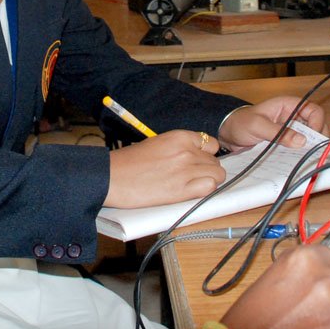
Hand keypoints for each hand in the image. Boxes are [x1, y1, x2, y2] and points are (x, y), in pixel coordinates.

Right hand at [104, 130, 222, 208]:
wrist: (113, 177)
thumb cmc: (130, 161)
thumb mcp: (158, 143)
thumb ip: (180, 147)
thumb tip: (197, 156)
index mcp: (180, 137)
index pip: (211, 144)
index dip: (207, 155)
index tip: (199, 162)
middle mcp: (186, 151)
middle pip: (215, 162)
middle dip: (206, 170)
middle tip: (191, 177)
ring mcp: (186, 170)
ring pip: (217, 175)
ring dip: (208, 181)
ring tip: (192, 185)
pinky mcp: (182, 190)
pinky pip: (209, 188)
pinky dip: (205, 190)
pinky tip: (192, 191)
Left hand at [217, 96, 326, 151]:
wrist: (228, 134)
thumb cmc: (240, 123)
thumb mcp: (257, 126)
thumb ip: (278, 132)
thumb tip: (301, 141)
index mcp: (288, 106)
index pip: (314, 111)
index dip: (318, 123)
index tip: (313, 138)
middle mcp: (293, 117)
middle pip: (316, 126)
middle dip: (318, 138)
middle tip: (315, 152)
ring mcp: (290, 131)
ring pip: (309, 138)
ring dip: (311, 148)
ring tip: (309, 159)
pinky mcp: (286, 143)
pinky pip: (299, 148)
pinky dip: (301, 154)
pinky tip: (299, 162)